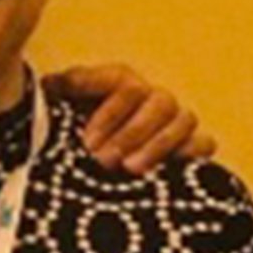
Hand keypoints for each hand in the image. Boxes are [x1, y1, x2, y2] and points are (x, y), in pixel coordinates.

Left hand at [46, 59, 211, 173]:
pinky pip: (204, 143)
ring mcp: (176, 120)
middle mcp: (154, 97)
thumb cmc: (77, 128)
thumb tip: (49, 85)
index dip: (109, 114)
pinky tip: (169, 170)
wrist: (93, 160)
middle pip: (160, 103)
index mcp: (124, 82)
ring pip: (183, 121)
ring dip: (157, 146)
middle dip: (131, 133)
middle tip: (103, 160)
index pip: (127, 86)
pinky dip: (192, 153)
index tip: (87, 142)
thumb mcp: (64, 108)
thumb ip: (61, 91)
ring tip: (130, 170)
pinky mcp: (191, 145)